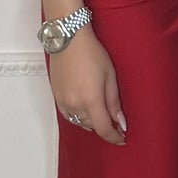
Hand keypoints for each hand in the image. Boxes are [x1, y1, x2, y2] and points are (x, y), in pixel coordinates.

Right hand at [49, 28, 126, 143]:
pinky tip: (85, 109)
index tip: (121, 138)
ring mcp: (63, 101)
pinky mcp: (56, 97)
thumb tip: (120, 121)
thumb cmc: (91, 52)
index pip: (104, 129)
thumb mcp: (110, 75)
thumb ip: (114, 102)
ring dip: (91, 121)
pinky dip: (78, 116)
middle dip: (104, 126)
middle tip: (115, 120)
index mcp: (91, 100)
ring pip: (80, 122)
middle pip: (92, 126)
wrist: (68, 39)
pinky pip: (69, 115)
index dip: (114, 137)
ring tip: (100, 112)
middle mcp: (75, 104)